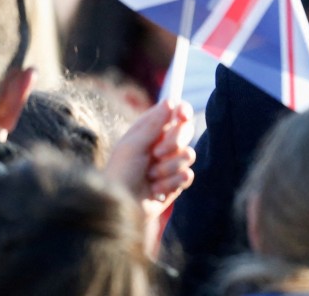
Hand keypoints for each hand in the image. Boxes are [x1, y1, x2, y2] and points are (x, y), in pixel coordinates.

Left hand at [105, 100, 196, 215]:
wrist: (120, 206)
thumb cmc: (121, 173)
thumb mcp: (134, 145)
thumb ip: (154, 124)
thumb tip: (170, 101)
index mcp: (150, 130)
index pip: (174, 113)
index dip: (181, 111)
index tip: (181, 116)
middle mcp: (163, 143)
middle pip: (186, 131)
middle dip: (173, 143)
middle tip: (156, 154)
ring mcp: (171, 163)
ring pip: (189, 154)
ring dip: (168, 168)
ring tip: (151, 177)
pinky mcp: (176, 182)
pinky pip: (187, 175)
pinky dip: (171, 183)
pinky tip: (156, 190)